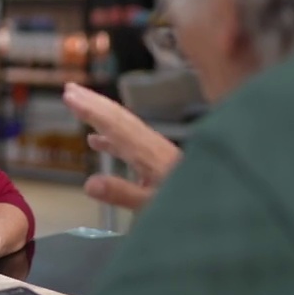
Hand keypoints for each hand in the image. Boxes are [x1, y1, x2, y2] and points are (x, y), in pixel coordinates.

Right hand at [62, 82, 181, 210]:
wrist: (224, 202)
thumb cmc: (190, 207)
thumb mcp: (154, 205)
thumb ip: (122, 193)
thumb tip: (89, 183)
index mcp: (149, 153)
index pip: (114, 125)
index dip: (90, 110)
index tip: (69, 95)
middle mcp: (151, 145)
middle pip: (119, 117)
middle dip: (93, 101)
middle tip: (69, 87)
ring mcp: (156, 151)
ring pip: (124, 125)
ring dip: (100, 113)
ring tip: (79, 104)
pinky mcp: (159, 159)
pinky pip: (129, 140)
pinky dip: (110, 136)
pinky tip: (96, 141)